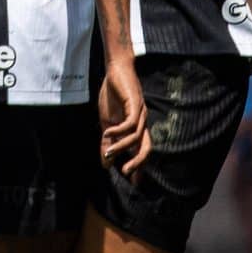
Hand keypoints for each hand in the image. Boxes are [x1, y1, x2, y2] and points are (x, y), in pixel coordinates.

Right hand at [98, 55, 150, 175]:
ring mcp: (140, 114)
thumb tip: (105, 162)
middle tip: (128, 173)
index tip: (133, 182)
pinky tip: (107, 131)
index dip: (139, 166)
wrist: (115, 70)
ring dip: (122, 147)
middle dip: (139, 162)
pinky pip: (130, 123)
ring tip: (108, 153)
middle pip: (146, 147)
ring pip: (136, 137)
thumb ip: (106, 142)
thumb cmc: (111, 95)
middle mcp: (142, 123)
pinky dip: (119, 130)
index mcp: (136, 128)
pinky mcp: (135, 104)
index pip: (140, 150)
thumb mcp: (106, 122)